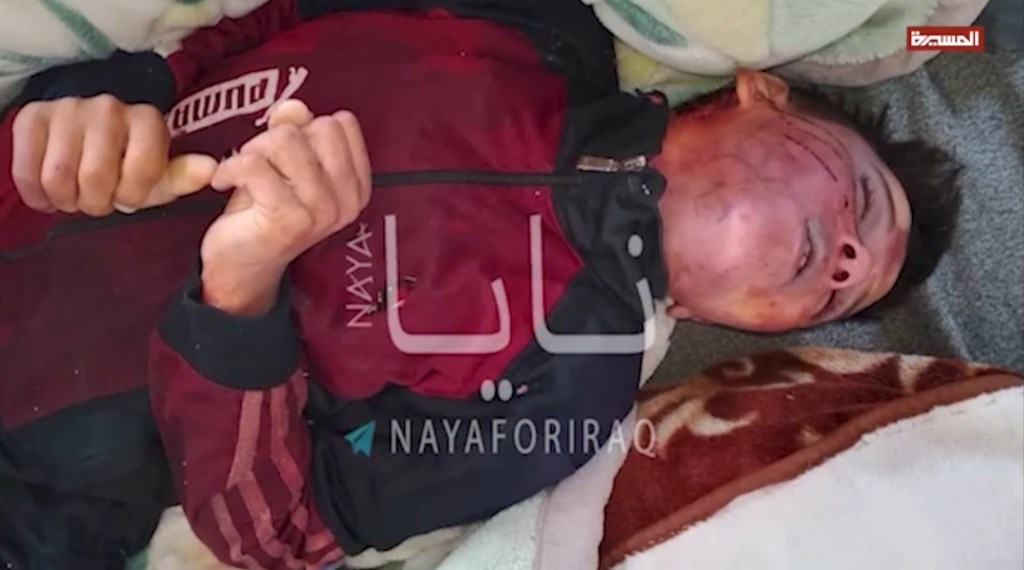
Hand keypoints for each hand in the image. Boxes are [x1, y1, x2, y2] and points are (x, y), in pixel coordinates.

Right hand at [11, 95, 214, 215]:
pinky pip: (28, 172)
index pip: (143, 169)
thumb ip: (182, 177)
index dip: (133, 195)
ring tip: (75, 195)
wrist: (83, 130)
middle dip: (97, 203)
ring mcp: (68, 109)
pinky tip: (50, 195)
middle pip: (96, 177)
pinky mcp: (32, 117)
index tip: (128, 198)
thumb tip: (210, 170)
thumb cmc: (127, 161)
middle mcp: (109, 108)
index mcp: (147, 120)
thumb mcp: (159, 173)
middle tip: (98, 201)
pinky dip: (37, 195)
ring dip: (66, 200)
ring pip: (59, 177)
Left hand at [200, 101, 371, 314]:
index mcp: (356, 185)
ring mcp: (321, 211)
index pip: (342, 124)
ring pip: (285, 141)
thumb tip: (295, 106)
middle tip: (260, 163)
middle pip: (318, 127)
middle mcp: (347, 199)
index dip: (307, 128)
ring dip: (253, 150)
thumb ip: (294, 132)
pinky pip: (254, 165)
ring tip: (243, 173)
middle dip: (279, 136)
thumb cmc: (267, 212)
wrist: (244, 267)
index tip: (286, 153)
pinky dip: (229, 167)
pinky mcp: (290, 220)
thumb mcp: (284, 166)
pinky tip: (222, 183)